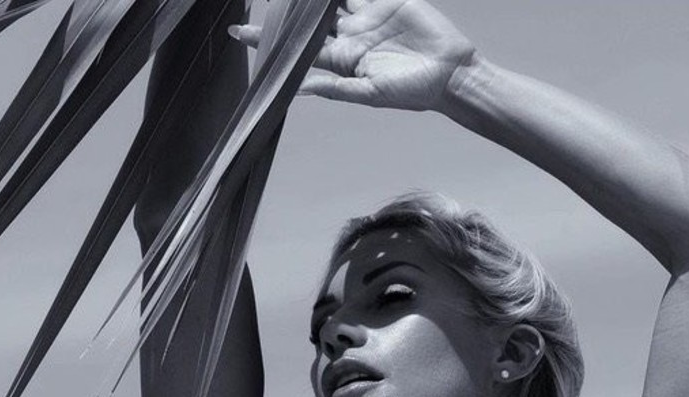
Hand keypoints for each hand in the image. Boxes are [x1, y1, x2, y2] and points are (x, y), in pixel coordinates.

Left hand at [230, 0, 479, 112]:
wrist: (449, 73)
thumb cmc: (411, 92)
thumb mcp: (370, 94)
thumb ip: (335, 88)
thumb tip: (299, 90)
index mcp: (341, 60)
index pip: (299, 49)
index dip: (271, 40)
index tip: (239, 33)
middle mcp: (349, 37)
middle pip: (310, 19)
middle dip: (287, 8)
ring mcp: (366, 16)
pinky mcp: (384, 0)